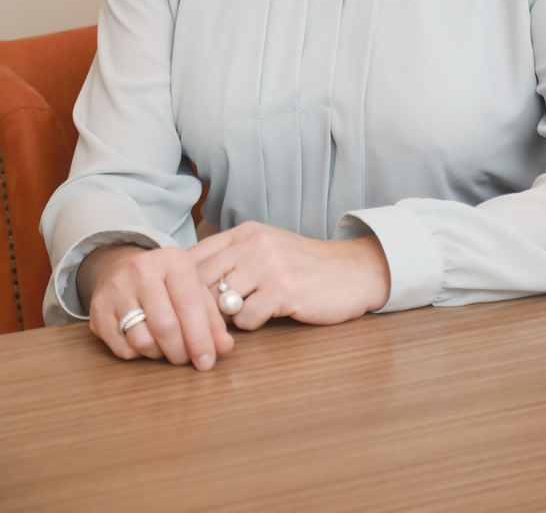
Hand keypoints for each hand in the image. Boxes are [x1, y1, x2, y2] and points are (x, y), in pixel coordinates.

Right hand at [79, 243, 234, 369]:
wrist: (125, 268)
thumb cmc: (168, 283)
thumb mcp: (194, 289)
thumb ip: (212, 318)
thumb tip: (225, 348)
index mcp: (173, 259)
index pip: (189, 305)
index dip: (200, 338)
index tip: (208, 362)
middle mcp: (142, 269)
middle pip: (165, 326)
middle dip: (180, 352)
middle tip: (187, 360)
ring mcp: (116, 289)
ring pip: (142, 341)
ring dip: (159, 354)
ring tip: (167, 347)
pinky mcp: (98, 310)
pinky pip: (123, 349)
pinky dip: (139, 354)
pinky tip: (147, 342)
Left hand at [188, 222, 390, 329]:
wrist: (353, 271)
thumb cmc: (304, 267)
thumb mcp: (265, 251)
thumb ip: (231, 260)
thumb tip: (187, 285)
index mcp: (244, 233)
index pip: (193, 257)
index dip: (180, 286)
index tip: (178, 306)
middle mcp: (253, 243)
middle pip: (199, 281)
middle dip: (195, 309)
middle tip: (197, 327)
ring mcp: (267, 265)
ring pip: (218, 301)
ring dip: (222, 320)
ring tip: (233, 324)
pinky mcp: (282, 289)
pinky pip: (245, 318)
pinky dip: (250, 325)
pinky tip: (266, 317)